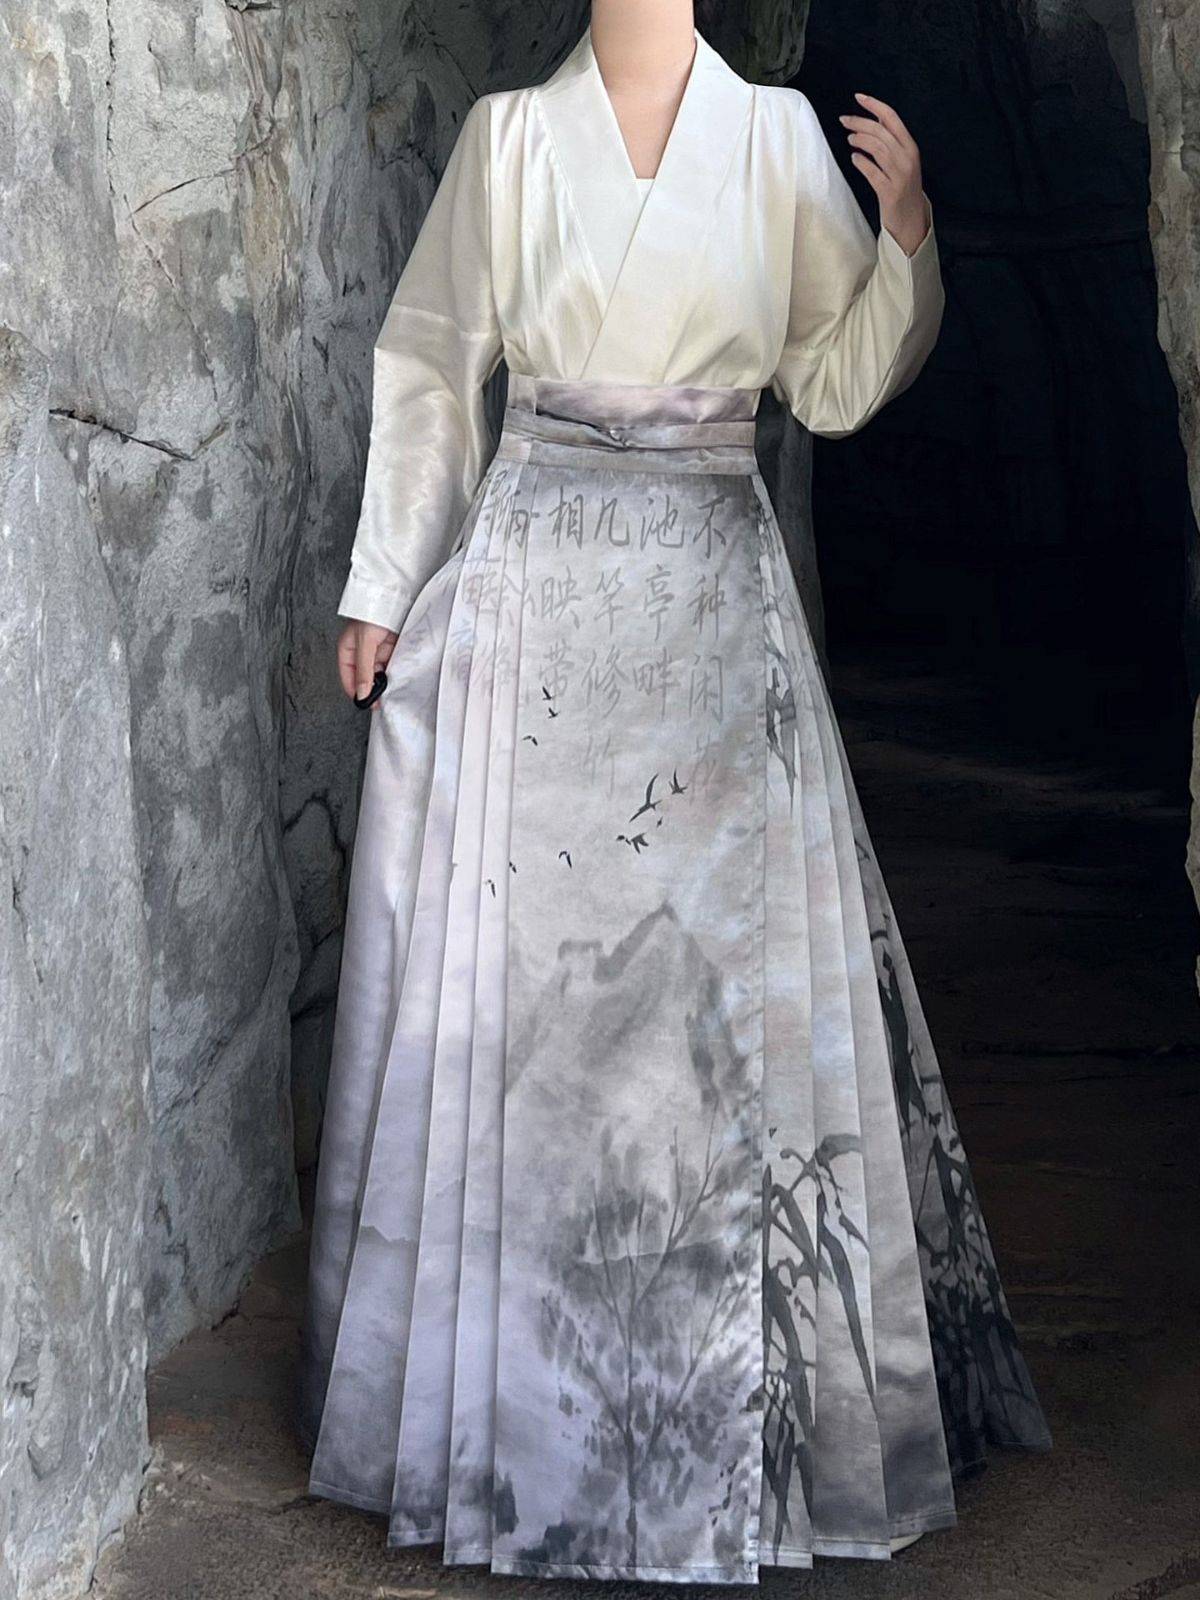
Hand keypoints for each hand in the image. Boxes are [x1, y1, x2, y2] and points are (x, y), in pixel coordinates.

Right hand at [336, 619, 397, 709]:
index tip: (367, 704)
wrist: (396, 598)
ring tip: (392, 689)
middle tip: (383, 700)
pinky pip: (392, 667)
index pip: (348, 678)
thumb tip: (361, 694)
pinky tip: (400, 678)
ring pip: (380, 674)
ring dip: (386, 682)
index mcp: (347, 650)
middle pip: (365, 679)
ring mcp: (377, 652)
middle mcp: (361, 653)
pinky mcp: (391, 650)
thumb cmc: (373, 613)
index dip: (357, 692)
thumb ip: (364, 670)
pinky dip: (396, 673)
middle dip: (373, 689)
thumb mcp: (365, 643)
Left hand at [838, 93, 930, 257]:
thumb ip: (890, 143)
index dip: (874, 105)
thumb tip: (870, 121)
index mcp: (911, 147)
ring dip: (859, 140)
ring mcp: (900, 175)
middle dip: (860, 122)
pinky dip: (861, 163)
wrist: (911, 219)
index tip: (858, 97)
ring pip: (877, 148)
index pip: (892, 118)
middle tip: (844, 120)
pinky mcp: (890, 192)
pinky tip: (854, 158)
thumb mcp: (901, 162)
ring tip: (849, 139)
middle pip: (881, 131)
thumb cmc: (902, 188)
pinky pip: (872, 172)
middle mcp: (908, 158)